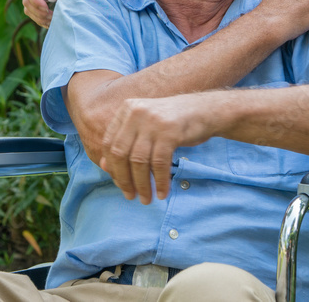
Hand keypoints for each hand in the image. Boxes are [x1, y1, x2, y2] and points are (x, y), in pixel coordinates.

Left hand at [98, 94, 214, 204]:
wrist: (205, 110)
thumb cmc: (173, 122)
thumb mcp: (145, 126)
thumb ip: (125, 142)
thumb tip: (103, 166)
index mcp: (127, 109)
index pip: (109, 143)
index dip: (112, 166)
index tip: (119, 183)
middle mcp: (136, 112)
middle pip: (121, 153)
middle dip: (124, 179)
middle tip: (130, 196)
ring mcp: (153, 121)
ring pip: (139, 161)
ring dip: (142, 184)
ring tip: (146, 198)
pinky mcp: (170, 131)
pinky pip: (159, 163)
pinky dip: (160, 181)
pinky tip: (162, 192)